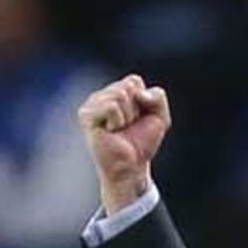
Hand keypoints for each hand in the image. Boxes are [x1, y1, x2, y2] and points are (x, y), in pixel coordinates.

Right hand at [77, 74, 171, 213]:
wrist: (131, 166)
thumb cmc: (142, 143)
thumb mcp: (160, 117)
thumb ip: (157, 97)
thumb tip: (138, 93)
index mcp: (115, 92)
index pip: (134, 81)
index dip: (143, 101)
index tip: (137, 119)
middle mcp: (101, 96)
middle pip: (127, 87)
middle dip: (135, 109)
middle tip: (127, 127)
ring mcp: (91, 104)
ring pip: (119, 95)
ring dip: (126, 117)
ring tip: (119, 130)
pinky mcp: (86, 115)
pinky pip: (111, 106)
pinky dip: (117, 121)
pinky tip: (111, 131)